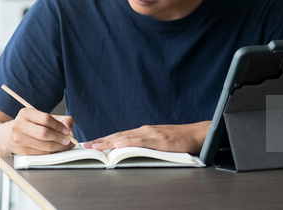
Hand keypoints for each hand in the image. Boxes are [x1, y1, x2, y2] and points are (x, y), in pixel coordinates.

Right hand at [8, 108, 75, 155]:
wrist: (9, 136)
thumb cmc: (30, 125)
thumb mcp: (41, 117)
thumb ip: (59, 120)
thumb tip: (69, 128)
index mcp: (25, 113)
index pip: (45, 119)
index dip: (59, 126)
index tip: (67, 130)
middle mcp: (19, 126)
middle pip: (44, 133)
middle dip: (59, 138)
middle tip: (68, 140)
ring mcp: (19, 140)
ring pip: (44, 146)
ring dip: (58, 147)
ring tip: (65, 146)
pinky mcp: (21, 152)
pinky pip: (41, 154)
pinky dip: (52, 153)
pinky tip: (56, 150)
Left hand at [84, 121, 209, 154]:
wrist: (196, 135)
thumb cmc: (178, 140)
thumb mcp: (157, 143)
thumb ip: (144, 146)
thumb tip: (129, 153)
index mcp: (143, 132)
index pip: (119, 136)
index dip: (104, 140)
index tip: (91, 144)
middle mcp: (144, 130)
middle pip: (118, 135)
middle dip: (101, 141)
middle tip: (86, 145)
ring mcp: (150, 134)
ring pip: (125, 137)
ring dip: (109, 142)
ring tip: (96, 146)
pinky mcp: (158, 139)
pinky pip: (140, 141)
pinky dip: (128, 142)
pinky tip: (118, 145)